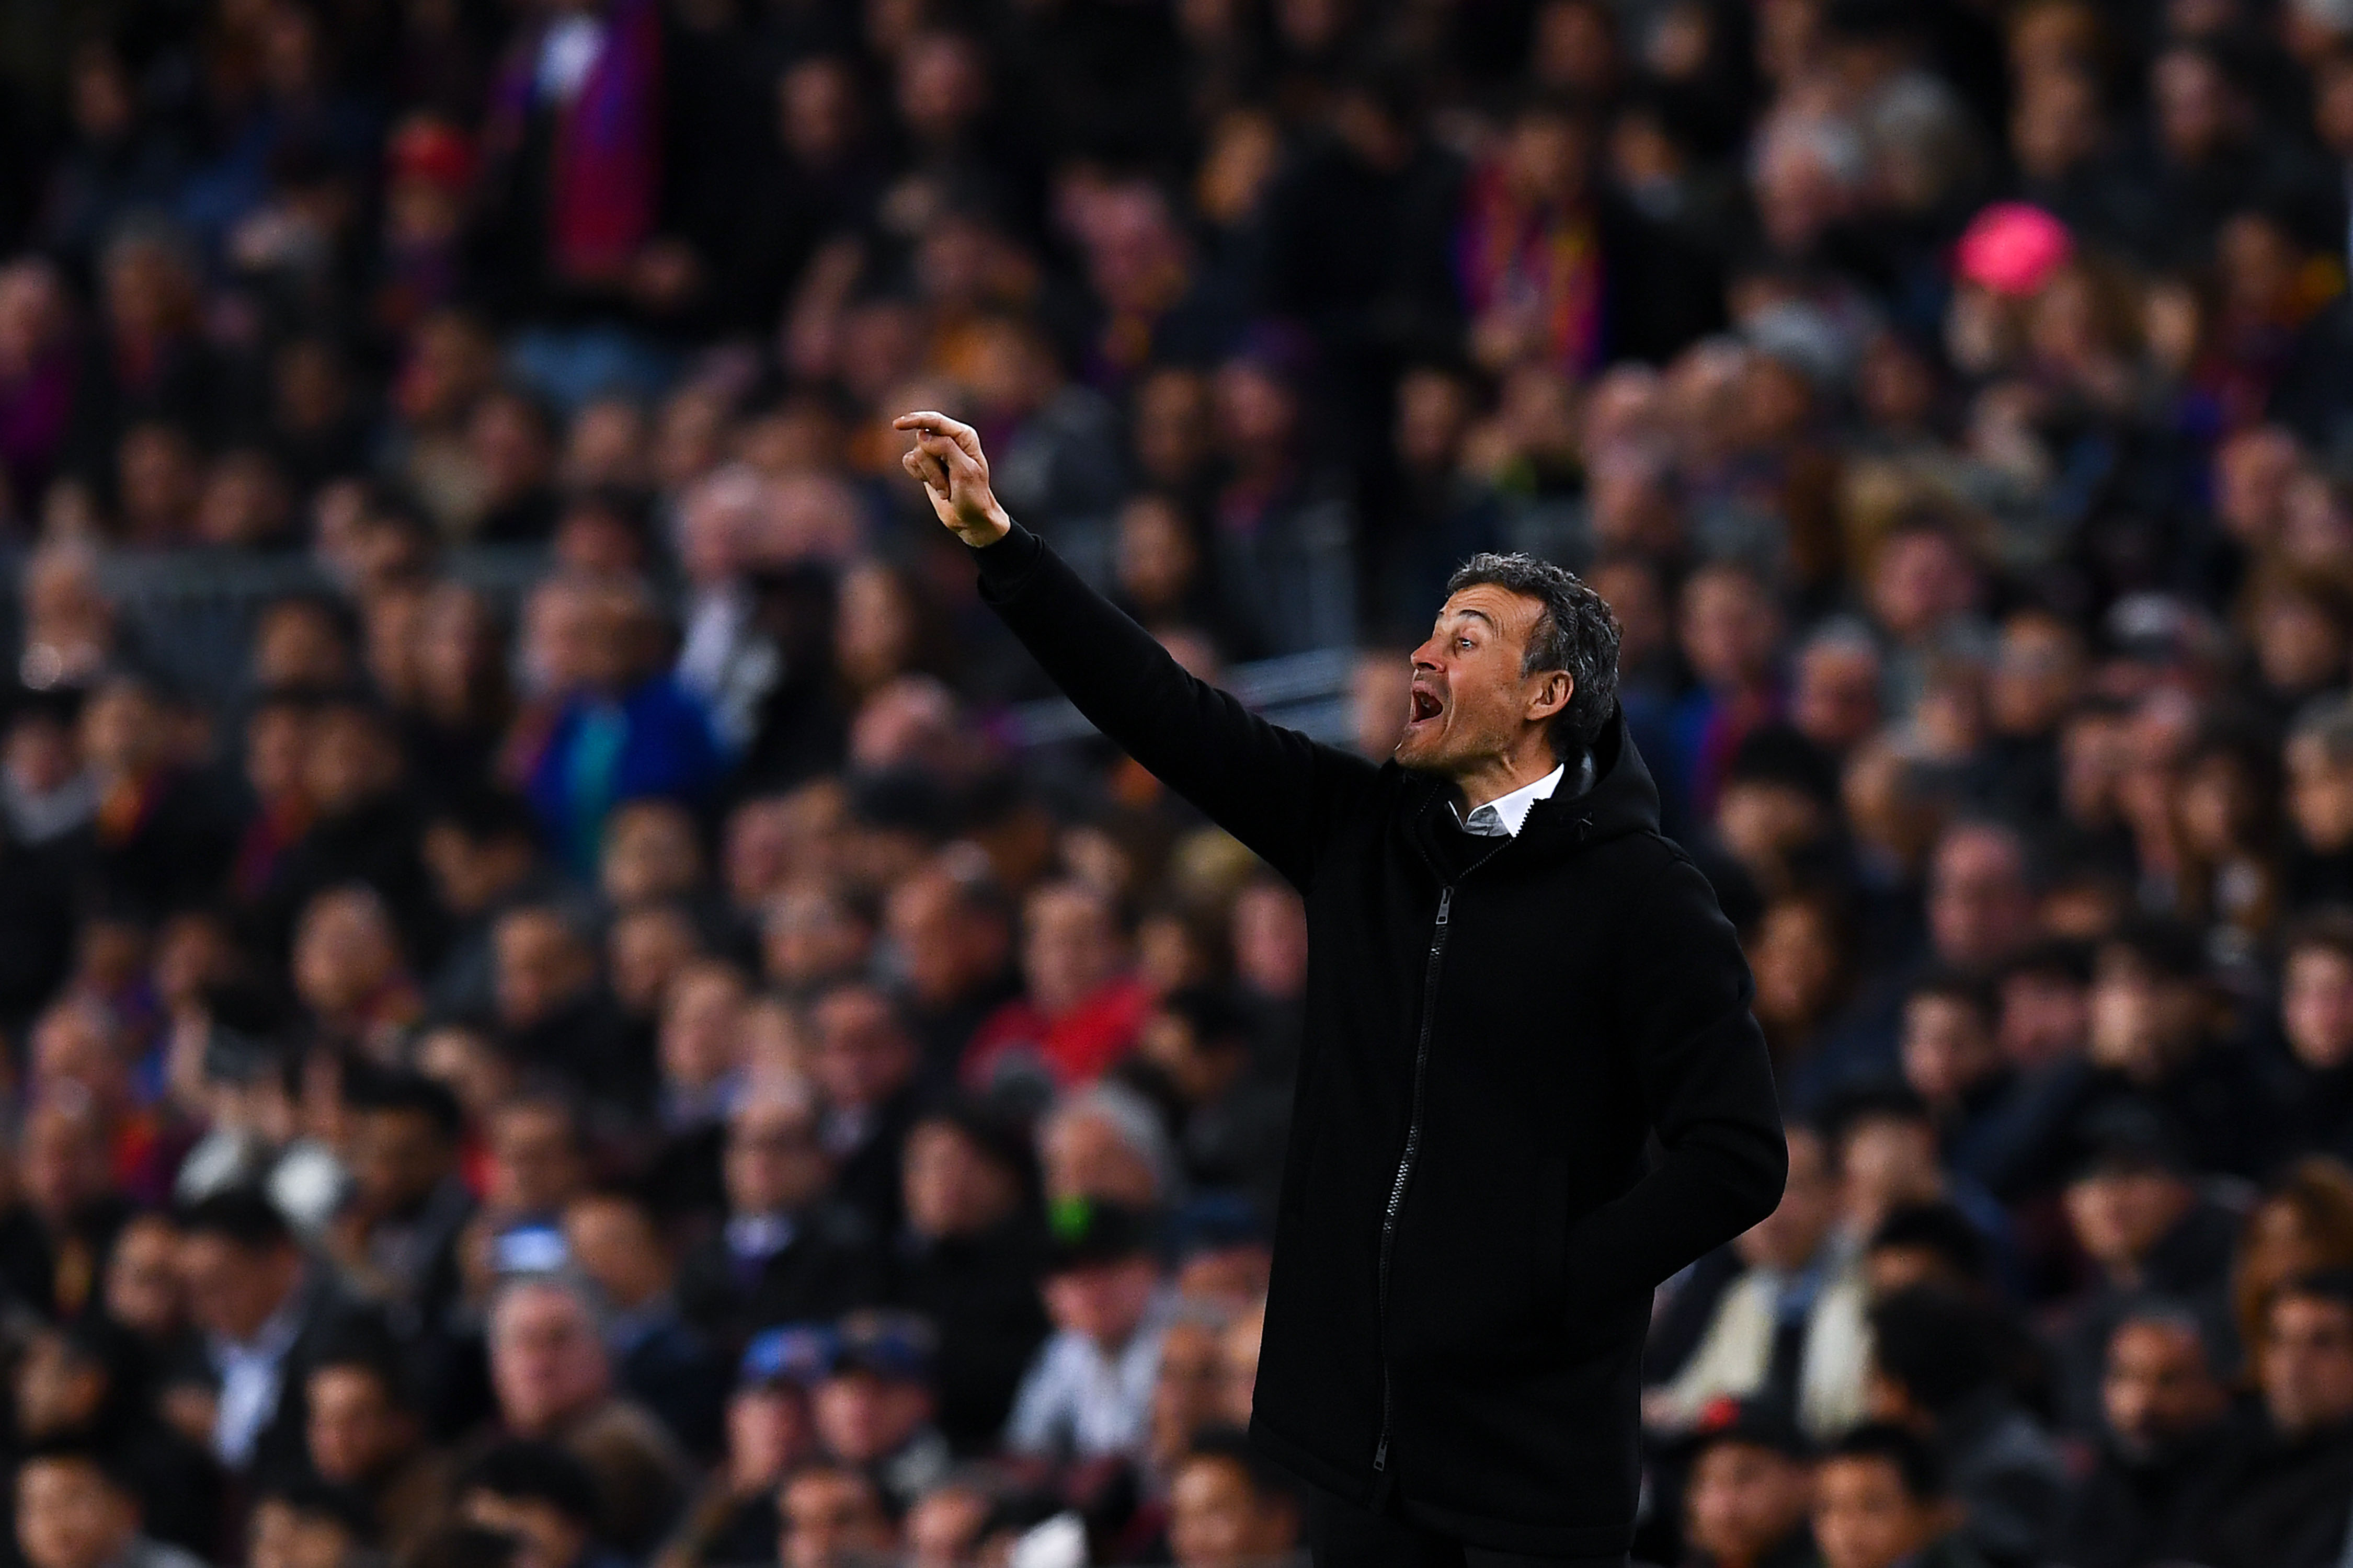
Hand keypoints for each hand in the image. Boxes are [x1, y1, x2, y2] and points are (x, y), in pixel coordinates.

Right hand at [893, 411, 1011, 547]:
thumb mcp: (965, 471)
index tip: (896, 425)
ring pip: (916, 454)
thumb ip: (946, 448)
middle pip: (922, 440)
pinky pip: (909, 463)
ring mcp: (935, 452)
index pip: (935, 421)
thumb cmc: (974, 496)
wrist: (971, 519)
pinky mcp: (925, 465)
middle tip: (949, 483)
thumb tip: (922, 434)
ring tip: (946, 488)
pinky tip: (936, 486)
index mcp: (963, 436)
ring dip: (929, 475)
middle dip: (931, 466)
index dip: (915, 420)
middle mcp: (948, 439)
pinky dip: (920, 477)